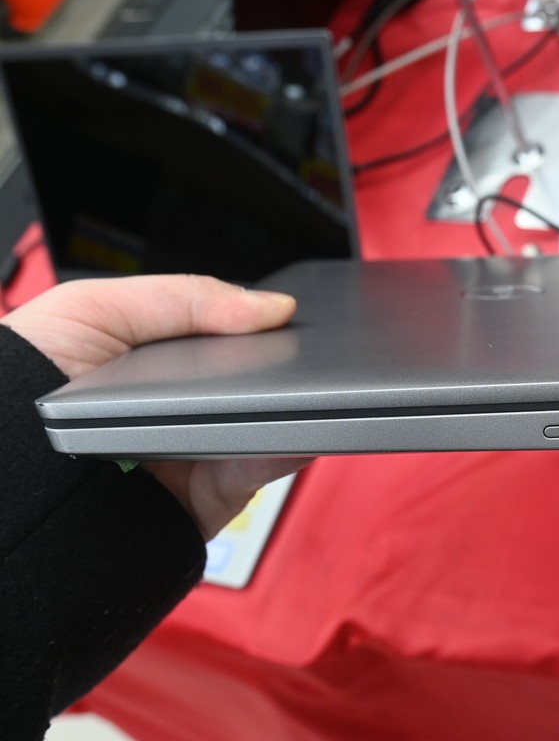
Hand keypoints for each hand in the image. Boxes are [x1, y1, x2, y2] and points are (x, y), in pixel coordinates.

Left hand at [1, 274, 312, 539]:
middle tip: (292, 355)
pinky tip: (286, 430)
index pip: (231, 333)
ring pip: (268, 423)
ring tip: (295, 391)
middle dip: (281, 366)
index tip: (284, 317)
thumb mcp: (90, 309)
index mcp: (161, 357)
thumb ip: (181, 297)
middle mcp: (185, 403)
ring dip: (288, 408)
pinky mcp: (211, 495)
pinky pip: (258, 470)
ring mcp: (201, 449)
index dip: (260, 323)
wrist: (1, 477)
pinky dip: (279, 450)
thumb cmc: (19, 385)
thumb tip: (269, 307)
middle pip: (258, 379)